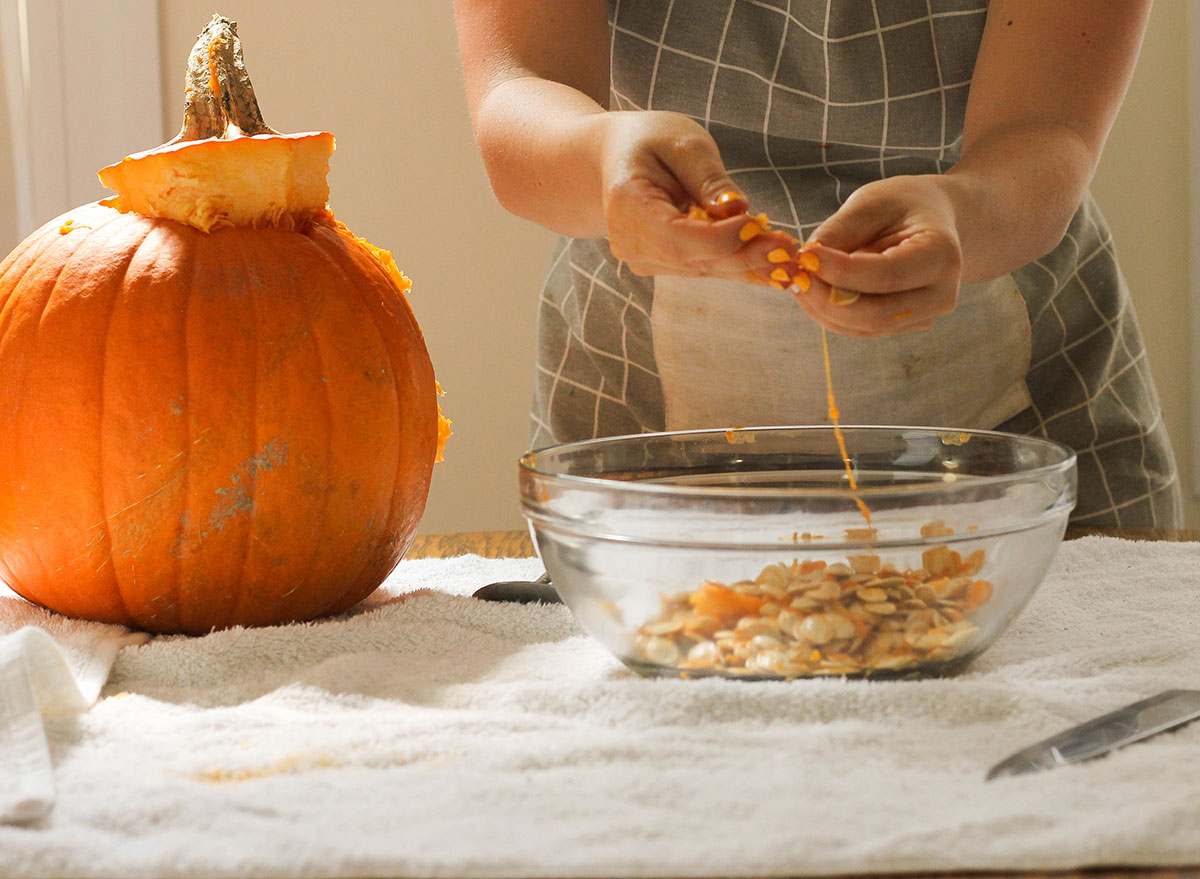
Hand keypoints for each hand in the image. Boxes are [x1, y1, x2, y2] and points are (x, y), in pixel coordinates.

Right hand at [598, 111, 801, 281]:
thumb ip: (709, 179)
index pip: (680, 237)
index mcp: (628, 206)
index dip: (722, 238)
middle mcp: (630, 243)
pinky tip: (772, 267)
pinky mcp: (660, 264)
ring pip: (703, 269)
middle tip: (790, 250)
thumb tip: (737, 210)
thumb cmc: (649, 140)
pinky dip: (737, 265)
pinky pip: (703, 268)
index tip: (760, 224)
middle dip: (746, 256)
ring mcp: (643, 259)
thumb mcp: (682, 143)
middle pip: (696, 260)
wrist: (614, 158)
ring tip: (788, 256)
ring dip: (748, 265)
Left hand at [794, 175, 963, 337]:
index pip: (887, 275)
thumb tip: (805, 261)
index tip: (805, 257)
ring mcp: (924, 317)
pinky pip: (859, 328)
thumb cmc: (903, 205)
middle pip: (874, 314)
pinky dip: (829, 312)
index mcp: (943, 256)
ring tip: (798, 277)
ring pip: (862, 327)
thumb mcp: (872, 202)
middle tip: (794, 273)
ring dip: (821, 307)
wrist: (934, 222)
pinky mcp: (903, 326)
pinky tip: (813, 288)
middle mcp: (940, 295)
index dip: (841, 272)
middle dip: (825, 297)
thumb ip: (840, 230)